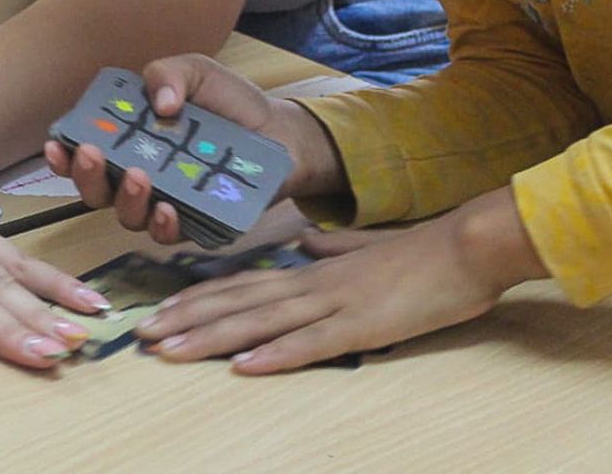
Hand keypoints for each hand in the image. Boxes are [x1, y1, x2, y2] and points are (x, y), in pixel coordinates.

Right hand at [42, 53, 332, 244]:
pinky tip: (168, 210)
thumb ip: (169, 73)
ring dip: (126, 199)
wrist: (281, 132)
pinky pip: (170, 235)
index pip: (86, 155)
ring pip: (128, 216)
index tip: (58, 145)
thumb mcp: (197, 72)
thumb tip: (159, 101)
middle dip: (88, 177)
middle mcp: (139, 178)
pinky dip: (163, 225)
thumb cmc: (230, 103)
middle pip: (97, 191)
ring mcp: (164, 204)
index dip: (65, 156)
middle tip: (94, 155)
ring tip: (139, 177)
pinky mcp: (196, 226)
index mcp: (130, 142)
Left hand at [136, 187, 544, 372]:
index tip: (161, 310)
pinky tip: (244, 367)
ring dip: (212, 337)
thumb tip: (311, 244)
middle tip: (144, 335)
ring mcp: (336, 303)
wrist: (467, 245)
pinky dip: (275, 355)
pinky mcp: (362, 325)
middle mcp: (315, 282)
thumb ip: (337, 246)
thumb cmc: (424, 252)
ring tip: (171, 351)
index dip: (199, 297)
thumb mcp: (369, 246)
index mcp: (316, 269)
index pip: (245, 282)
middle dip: (188, 319)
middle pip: (239, 301)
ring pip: (262, 320)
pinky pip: (311, 343)